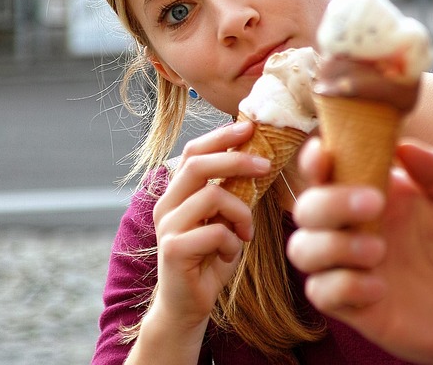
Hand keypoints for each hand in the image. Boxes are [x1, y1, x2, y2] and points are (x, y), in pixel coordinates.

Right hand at [146, 121, 270, 334]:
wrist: (189, 305)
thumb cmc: (211, 258)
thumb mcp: (225, 219)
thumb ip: (231, 193)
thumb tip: (259, 158)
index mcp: (177, 193)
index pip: (193, 151)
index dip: (220, 136)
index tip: (250, 127)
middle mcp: (166, 204)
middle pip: (197, 164)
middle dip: (236, 159)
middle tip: (266, 165)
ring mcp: (167, 226)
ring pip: (212, 196)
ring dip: (241, 212)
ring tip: (246, 232)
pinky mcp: (173, 249)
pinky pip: (215, 232)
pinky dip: (233, 242)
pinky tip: (231, 253)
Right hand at [287, 138, 432, 364]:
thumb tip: (402, 146)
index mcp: (381, 194)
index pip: (332, 170)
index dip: (316, 160)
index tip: (323, 152)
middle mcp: (357, 227)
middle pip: (307, 207)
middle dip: (330, 202)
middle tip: (375, 203)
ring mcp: (352, 267)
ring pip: (302, 249)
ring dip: (332, 245)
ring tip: (378, 251)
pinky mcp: (354, 305)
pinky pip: (320, 292)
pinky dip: (343, 286)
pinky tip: (379, 289)